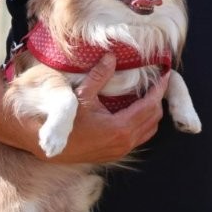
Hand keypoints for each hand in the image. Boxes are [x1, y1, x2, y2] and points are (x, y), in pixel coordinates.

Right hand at [49, 53, 167, 163]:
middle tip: (157, 83)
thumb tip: (111, 56)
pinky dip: (141, 124)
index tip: (165, 76)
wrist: (45, 146)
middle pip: (153, 119)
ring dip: (151, 114)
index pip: (150, 106)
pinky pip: (137, 139)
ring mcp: (119, 151)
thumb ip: (99, 75)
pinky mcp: (113, 154)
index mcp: (120, 128)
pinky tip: (134, 112)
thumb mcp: (81, 95)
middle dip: (158, 100)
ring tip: (148, 95)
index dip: (159, 89)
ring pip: (147, 132)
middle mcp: (124, 142)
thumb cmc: (64, 122)